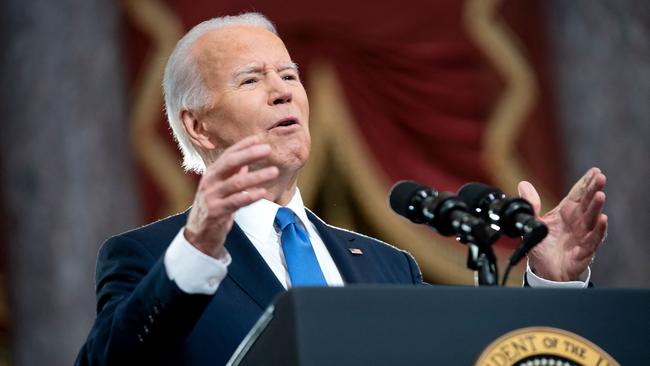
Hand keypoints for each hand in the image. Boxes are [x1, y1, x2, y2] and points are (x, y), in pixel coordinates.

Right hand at [184, 135, 278, 258]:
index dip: (244, 145)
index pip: (229, 154)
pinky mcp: (216, 211)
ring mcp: (212, 196)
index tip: (260, 138)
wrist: (199, 234)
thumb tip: (246, 161)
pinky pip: (235, 202)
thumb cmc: (214, 207)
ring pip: (236, 183)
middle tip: (267, 149)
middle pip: (230, 163)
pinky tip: (262, 192)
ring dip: (256, 176)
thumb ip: (232, 174)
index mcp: (212, 173)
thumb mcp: (221, 187)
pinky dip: (249, 196)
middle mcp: (210, 181)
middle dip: (249, 154)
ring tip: (274, 171)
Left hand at [518, 167, 607, 280]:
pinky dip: (598, 230)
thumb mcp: (533, 222)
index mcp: (567, 212)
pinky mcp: (584, 250)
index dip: (586, 182)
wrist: (545, 270)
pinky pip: (593, 239)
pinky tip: (602, 220)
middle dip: (594, 190)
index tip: (595, 170)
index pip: (578, 194)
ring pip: (592, 219)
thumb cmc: (544, 245)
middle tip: (601, 178)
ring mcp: (582, 235)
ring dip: (597, 207)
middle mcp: (577, 221)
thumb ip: (530, 205)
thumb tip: (524, 184)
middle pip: (588, 202)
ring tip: (600, 195)